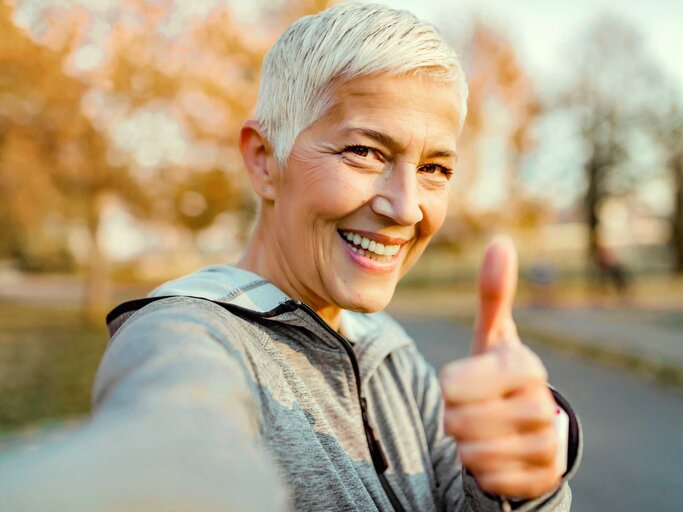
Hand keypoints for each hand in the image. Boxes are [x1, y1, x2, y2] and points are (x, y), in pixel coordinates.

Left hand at [439, 238, 561, 498]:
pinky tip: (497, 453)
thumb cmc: (499, 374)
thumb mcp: (492, 336)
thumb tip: (500, 242)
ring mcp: (544, 445)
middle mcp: (540, 405)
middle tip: (473, 409)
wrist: (530, 425)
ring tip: (484, 429)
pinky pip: (486, 479)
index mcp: (524, 366)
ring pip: (470, 454)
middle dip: (455, 417)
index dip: (450, 387)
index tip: (467, 383)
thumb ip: (494, 293)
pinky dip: (481, 469)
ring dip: (466, 443)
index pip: (452, 386)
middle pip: (457, 421)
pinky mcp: (541, 476)